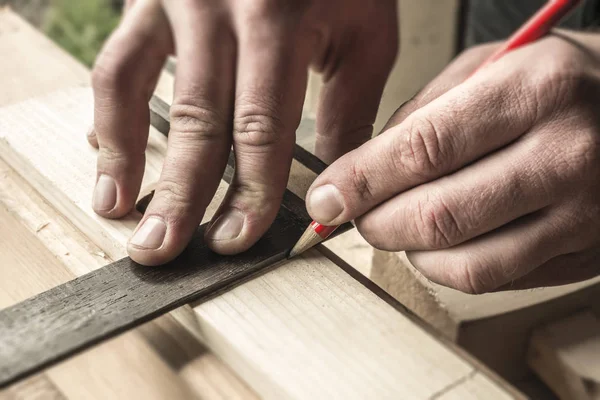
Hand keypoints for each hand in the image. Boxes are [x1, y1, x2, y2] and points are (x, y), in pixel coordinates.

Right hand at [89, 0, 396, 264]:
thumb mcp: (364, 35)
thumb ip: (348, 112)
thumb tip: (329, 188)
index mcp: (281, 19)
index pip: (261, 127)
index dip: (248, 191)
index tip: (238, 240)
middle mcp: (222, 8)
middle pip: (198, 119)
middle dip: (183, 193)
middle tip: (164, 249)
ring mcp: (178, 3)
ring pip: (139, 89)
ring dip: (127, 156)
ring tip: (120, 212)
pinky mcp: (150, 1)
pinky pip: (116, 60)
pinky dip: (109, 113)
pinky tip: (105, 154)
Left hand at [307, 31, 599, 292]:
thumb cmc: (563, 83)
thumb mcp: (494, 65)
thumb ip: (425, 111)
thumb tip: (366, 165)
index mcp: (537, 92)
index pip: (424, 149)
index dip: (362, 180)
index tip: (327, 197)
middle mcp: (567, 155)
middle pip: (439, 216)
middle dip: (377, 223)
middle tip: (356, 215)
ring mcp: (584, 214)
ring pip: (467, 264)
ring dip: (412, 252)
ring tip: (399, 227)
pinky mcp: (585, 254)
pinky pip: (499, 280)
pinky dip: (451, 268)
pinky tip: (442, 243)